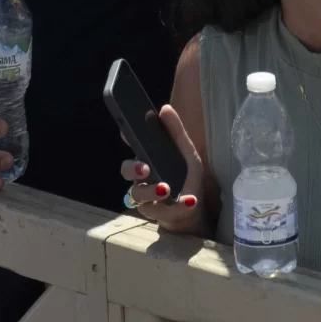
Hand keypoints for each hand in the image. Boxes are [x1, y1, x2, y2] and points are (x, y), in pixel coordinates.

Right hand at [118, 103, 205, 234]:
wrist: (194, 208)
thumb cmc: (187, 178)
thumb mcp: (187, 153)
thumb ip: (176, 132)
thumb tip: (164, 108)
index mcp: (149, 159)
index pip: (133, 147)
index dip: (127, 138)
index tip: (126, 131)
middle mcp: (142, 178)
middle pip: (126, 170)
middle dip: (132, 168)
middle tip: (145, 168)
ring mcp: (145, 197)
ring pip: (137, 194)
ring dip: (152, 191)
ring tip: (166, 188)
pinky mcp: (155, 214)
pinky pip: (160, 211)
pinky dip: (178, 207)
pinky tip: (189, 201)